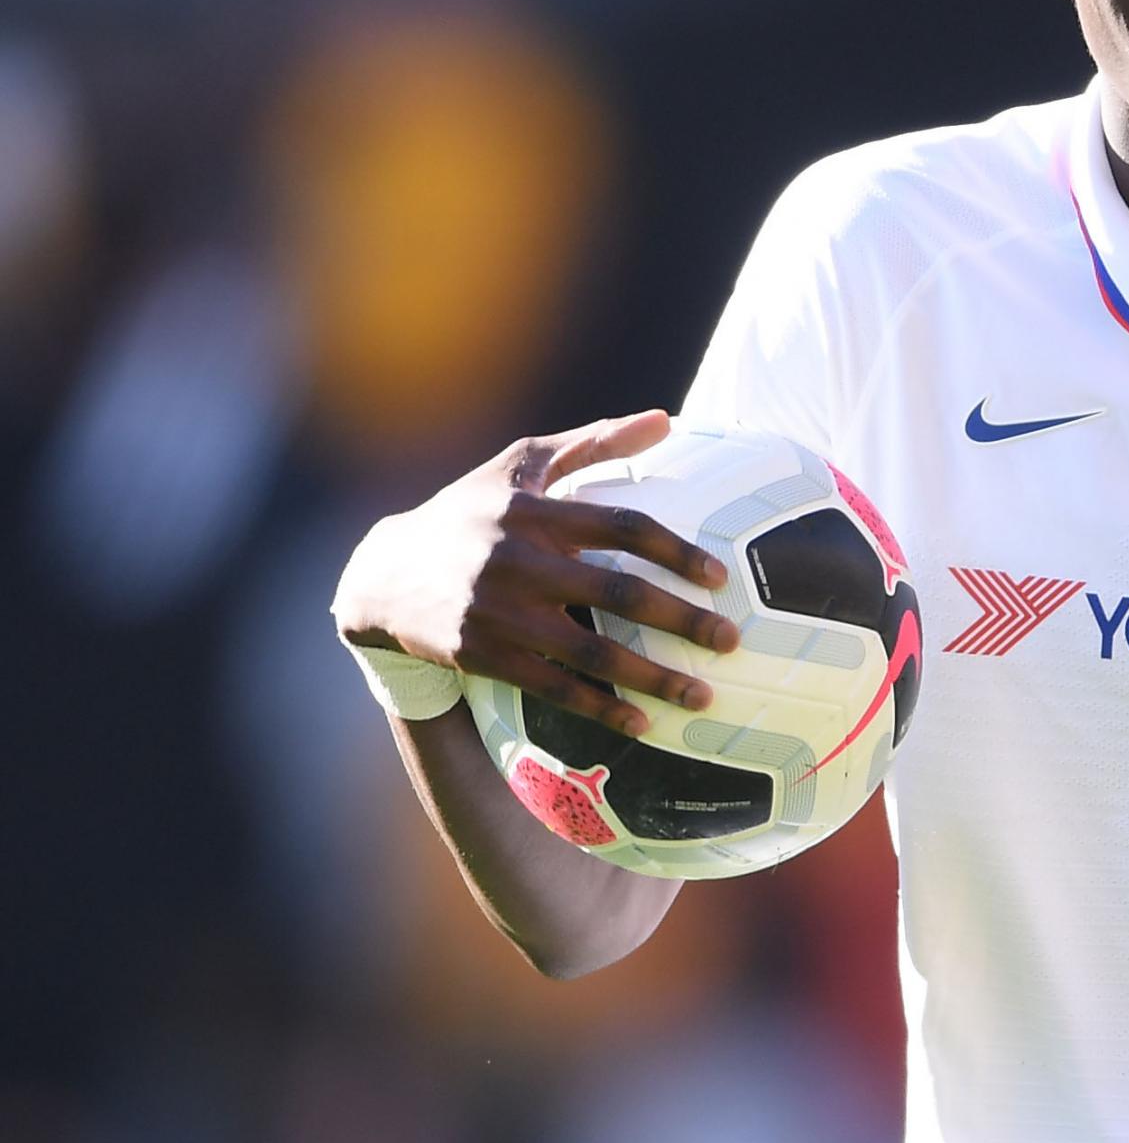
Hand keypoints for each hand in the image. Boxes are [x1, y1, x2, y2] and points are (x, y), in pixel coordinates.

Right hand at [332, 411, 739, 736]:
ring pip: (590, 650)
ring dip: (652, 678)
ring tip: (702, 697)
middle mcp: (519, 560)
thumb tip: (667, 419)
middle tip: (731, 642)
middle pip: (617, 591)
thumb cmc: (470, 510)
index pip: (623, 526)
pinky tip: (642, 723)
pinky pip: (552, 687)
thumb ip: (595, 442)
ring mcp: (499, 611)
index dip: (676, 551)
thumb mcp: (522, 463)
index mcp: (537, 510)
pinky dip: (599, 707)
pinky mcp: (480, 654)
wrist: (382, 573)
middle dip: (682, 620)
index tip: (720, 577)